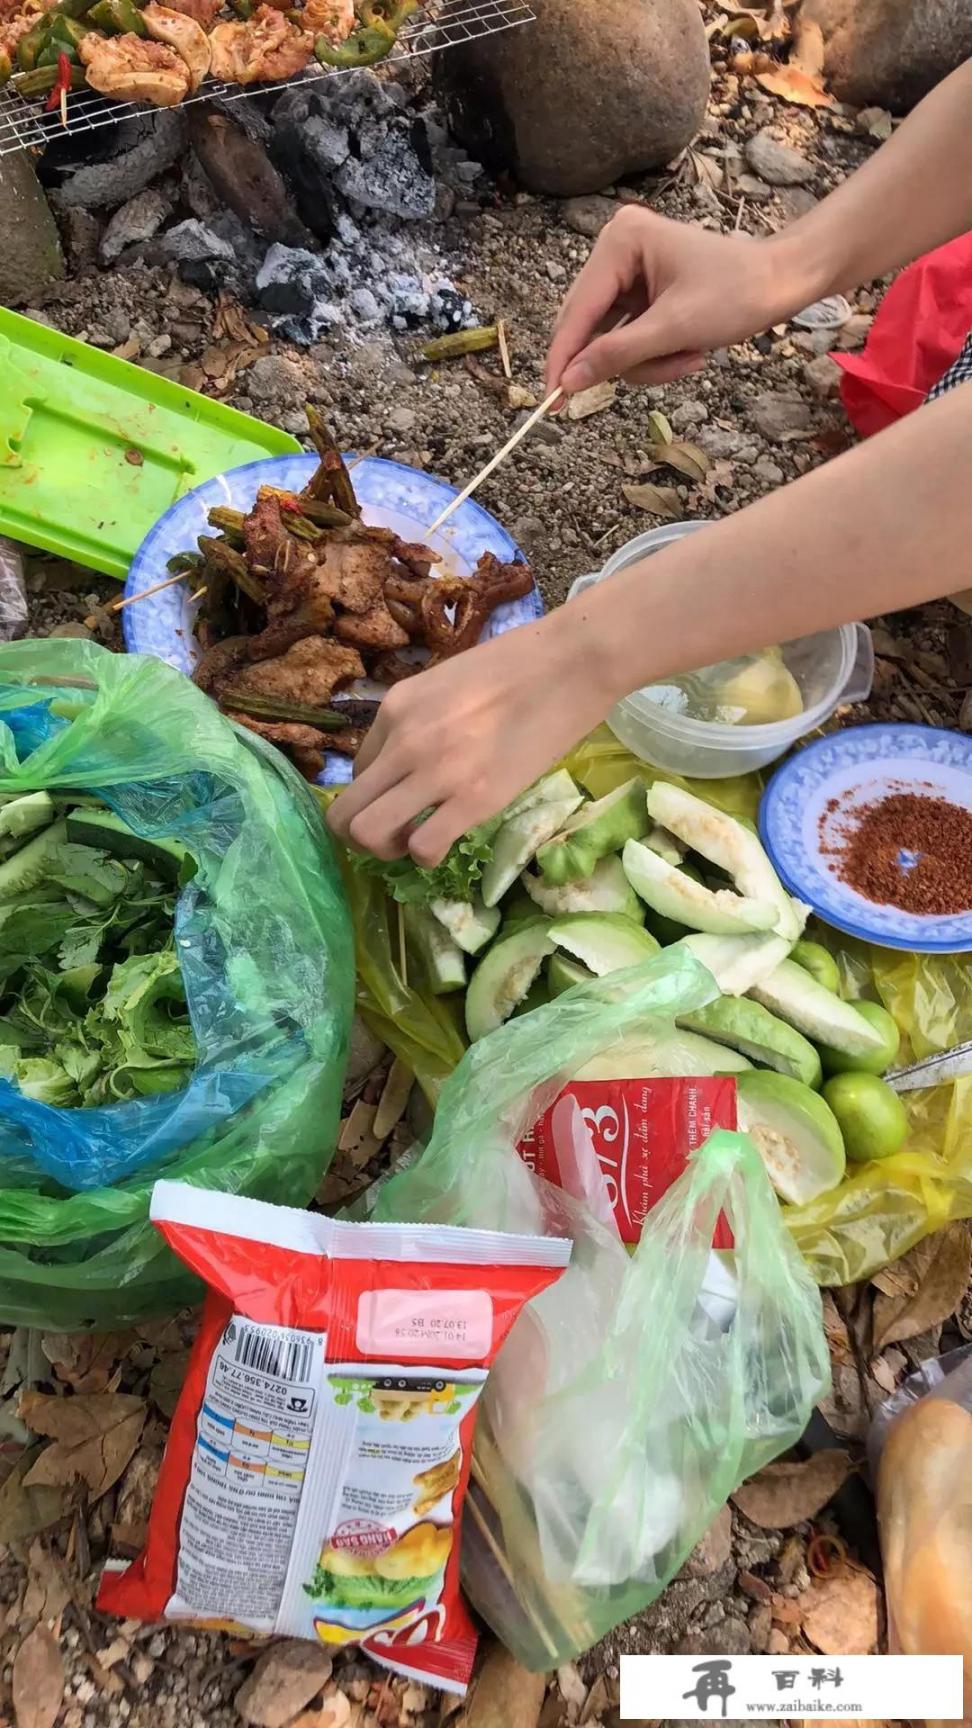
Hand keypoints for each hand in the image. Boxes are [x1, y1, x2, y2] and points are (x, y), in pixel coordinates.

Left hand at [327, 609, 615, 866]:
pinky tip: (446, 844)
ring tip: (415, 843)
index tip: (402, 798)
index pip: (358, 772)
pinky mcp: (474, 799)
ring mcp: (436, 772)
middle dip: (360, 835)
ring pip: (369, 834)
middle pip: (346, 812)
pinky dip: (426, 857)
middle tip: (394, 835)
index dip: (376, 794)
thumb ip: (419, 721)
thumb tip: (409, 762)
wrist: (570, 663)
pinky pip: (423, 848)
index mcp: (395, 709)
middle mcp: (404, 741)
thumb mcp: (445, 683)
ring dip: (387, 850)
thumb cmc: (518, 665)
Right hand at [546, 206, 793, 394]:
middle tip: (663, 371)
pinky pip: (628, 338)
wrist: (782, 281)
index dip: (564, 357)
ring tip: (689, 357)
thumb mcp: (674, 329)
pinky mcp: (641, 291)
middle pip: (590, 326)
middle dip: (627, 358)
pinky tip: (687, 352)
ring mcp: (628, 271)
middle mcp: (617, 248)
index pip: (578, 309)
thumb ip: (617, 354)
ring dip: (648, 362)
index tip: (551, 399)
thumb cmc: (738, 294)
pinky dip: (655, 356)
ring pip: (610, 340)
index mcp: (621, 241)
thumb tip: (568, 382)